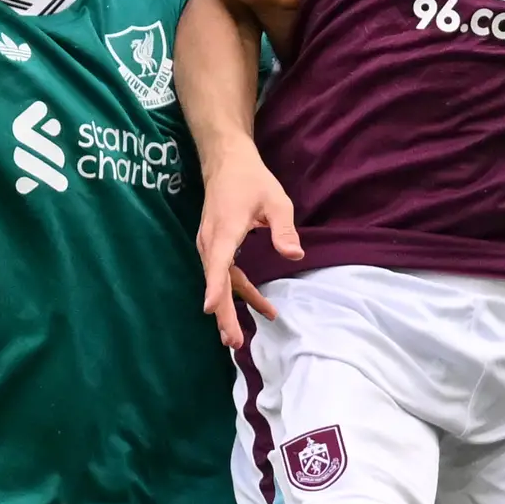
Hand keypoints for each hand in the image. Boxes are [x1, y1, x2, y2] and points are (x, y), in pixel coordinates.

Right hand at [194, 144, 300, 351]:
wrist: (226, 162)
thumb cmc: (251, 179)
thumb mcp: (275, 200)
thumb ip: (283, 229)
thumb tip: (294, 255)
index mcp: (224, 229)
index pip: (217, 263)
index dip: (214, 287)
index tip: (210, 308)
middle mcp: (211, 241)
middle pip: (215, 281)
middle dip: (222, 312)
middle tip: (233, 341)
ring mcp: (210, 245)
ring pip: (219, 281)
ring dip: (228, 308)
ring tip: (239, 339)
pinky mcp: (215, 246)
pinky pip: (224, 274)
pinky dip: (236, 292)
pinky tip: (257, 306)